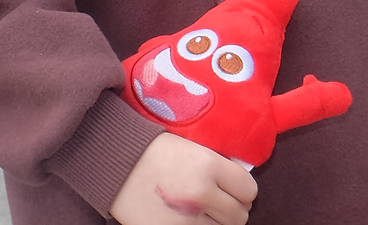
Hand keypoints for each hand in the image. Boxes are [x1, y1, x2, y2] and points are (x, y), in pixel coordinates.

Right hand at [110, 133, 256, 224]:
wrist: (118, 166)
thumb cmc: (157, 153)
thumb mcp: (194, 149)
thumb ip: (219, 167)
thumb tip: (242, 186)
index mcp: (210, 166)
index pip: (249, 189)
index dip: (244, 192)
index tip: (236, 191)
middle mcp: (202, 193)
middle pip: (239, 215)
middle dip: (233, 210)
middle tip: (220, 204)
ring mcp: (187, 218)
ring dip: (217, 222)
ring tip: (204, 212)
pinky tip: (192, 220)